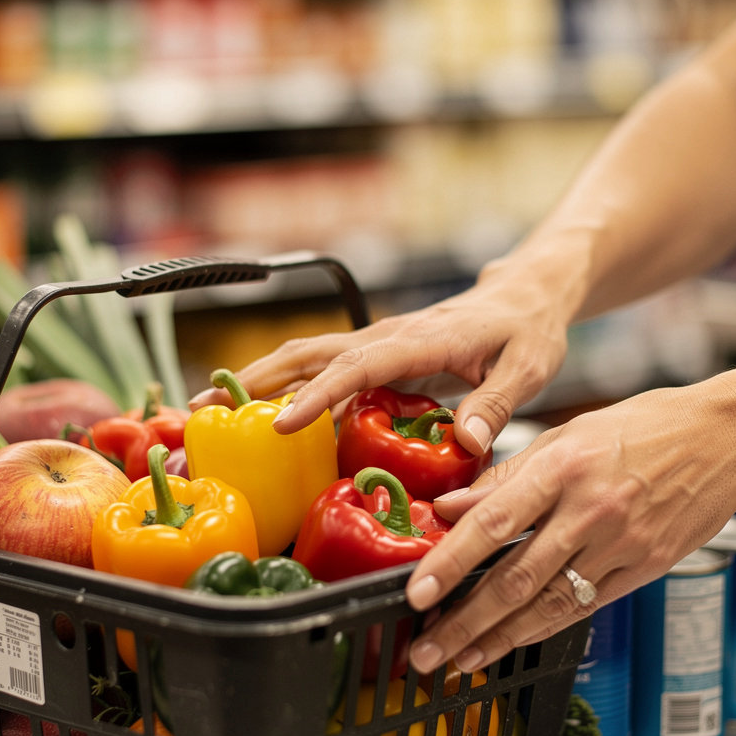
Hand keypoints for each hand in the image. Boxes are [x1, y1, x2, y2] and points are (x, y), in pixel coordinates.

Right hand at [189, 262, 573, 457]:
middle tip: (207, 407)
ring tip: (215, 408)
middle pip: (311, 352)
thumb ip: (496, 403)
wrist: (526, 293)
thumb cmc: (528, 328)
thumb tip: (464, 443)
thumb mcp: (527, 367)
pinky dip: (293, 385)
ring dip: (262, 378)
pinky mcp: (384, 352)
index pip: (358, 366)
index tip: (282, 425)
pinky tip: (276, 416)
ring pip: (310, 355)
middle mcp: (391, 336)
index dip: (318, 396)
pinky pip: (330, 367)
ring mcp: (383, 341)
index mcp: (421, 340)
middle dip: (256, 379)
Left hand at [404, 380, 735, 673]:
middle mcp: (591, 510)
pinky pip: (587, 606)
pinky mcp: (647, 568)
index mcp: (565, 467)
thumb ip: (509, 475)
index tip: (417, 593)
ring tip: (460, 660)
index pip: (494, 522)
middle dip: (465, 621)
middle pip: (516, 576)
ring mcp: (622, 544)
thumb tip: (453, 504)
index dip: (451, 562)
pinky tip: (514, 641)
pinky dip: (544, 628)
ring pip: (549, 603)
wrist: (726, 440)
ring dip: (499, 638)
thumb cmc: (646, 426)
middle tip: (427, 650)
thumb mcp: (570, 434)